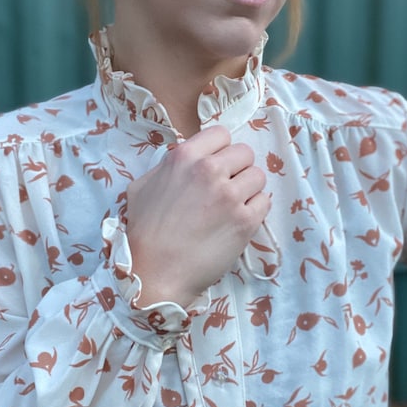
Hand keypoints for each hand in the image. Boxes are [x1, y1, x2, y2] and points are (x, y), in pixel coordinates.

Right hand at [126, 125, 269, 306]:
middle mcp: (209, 171)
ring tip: (232, 207)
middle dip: (237, 169)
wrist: (154, 273)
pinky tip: (238, 220)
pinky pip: (265, 202)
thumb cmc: (143, 233)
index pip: (221, 134)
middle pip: (245, 153)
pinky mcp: (245, 221)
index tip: (217, 166)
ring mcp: (230, 196)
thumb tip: (185, 162)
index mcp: (184, 157)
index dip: (221, 150)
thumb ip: (167, 167)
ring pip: (258, 176)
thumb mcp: (142, 187)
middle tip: (225, 189)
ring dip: (248, 189)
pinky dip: (255, 210)